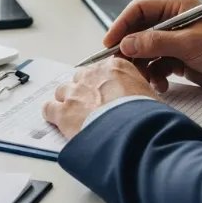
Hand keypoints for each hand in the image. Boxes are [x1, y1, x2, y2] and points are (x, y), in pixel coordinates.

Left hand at [42, 56, 157, 138]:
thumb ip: (141, 93)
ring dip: (68, 102)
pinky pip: (49, 108)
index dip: (104, 84)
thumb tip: (145, 103)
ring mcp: (75, 92)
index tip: (107, 94)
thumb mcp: (152, 98)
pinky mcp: (63, 111)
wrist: (133, 135)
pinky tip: (58, 122)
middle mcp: (92, 75)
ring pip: (63, 91)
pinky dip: (52, 114)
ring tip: (77, 117)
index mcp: (115, 68)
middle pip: (81, 78)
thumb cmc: (147, 118)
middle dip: (85, 91)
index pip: (103, 69)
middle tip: (94, 108)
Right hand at [104, 0, 201, 94]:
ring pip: (145, 51)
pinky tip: (161, 85)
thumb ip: (156, 42)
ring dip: (142, 66)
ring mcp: (175, 41)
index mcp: (175, 7)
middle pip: (138, 32)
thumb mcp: (190, 44)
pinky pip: (157, 65)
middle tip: (120, 65)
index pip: (138, 10)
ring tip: (144, 79)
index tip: (110, 43)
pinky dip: (155, 76)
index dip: (121, 25)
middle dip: (129, 50)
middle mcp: (172, 22)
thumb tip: (126, 44)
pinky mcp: (179, 59)